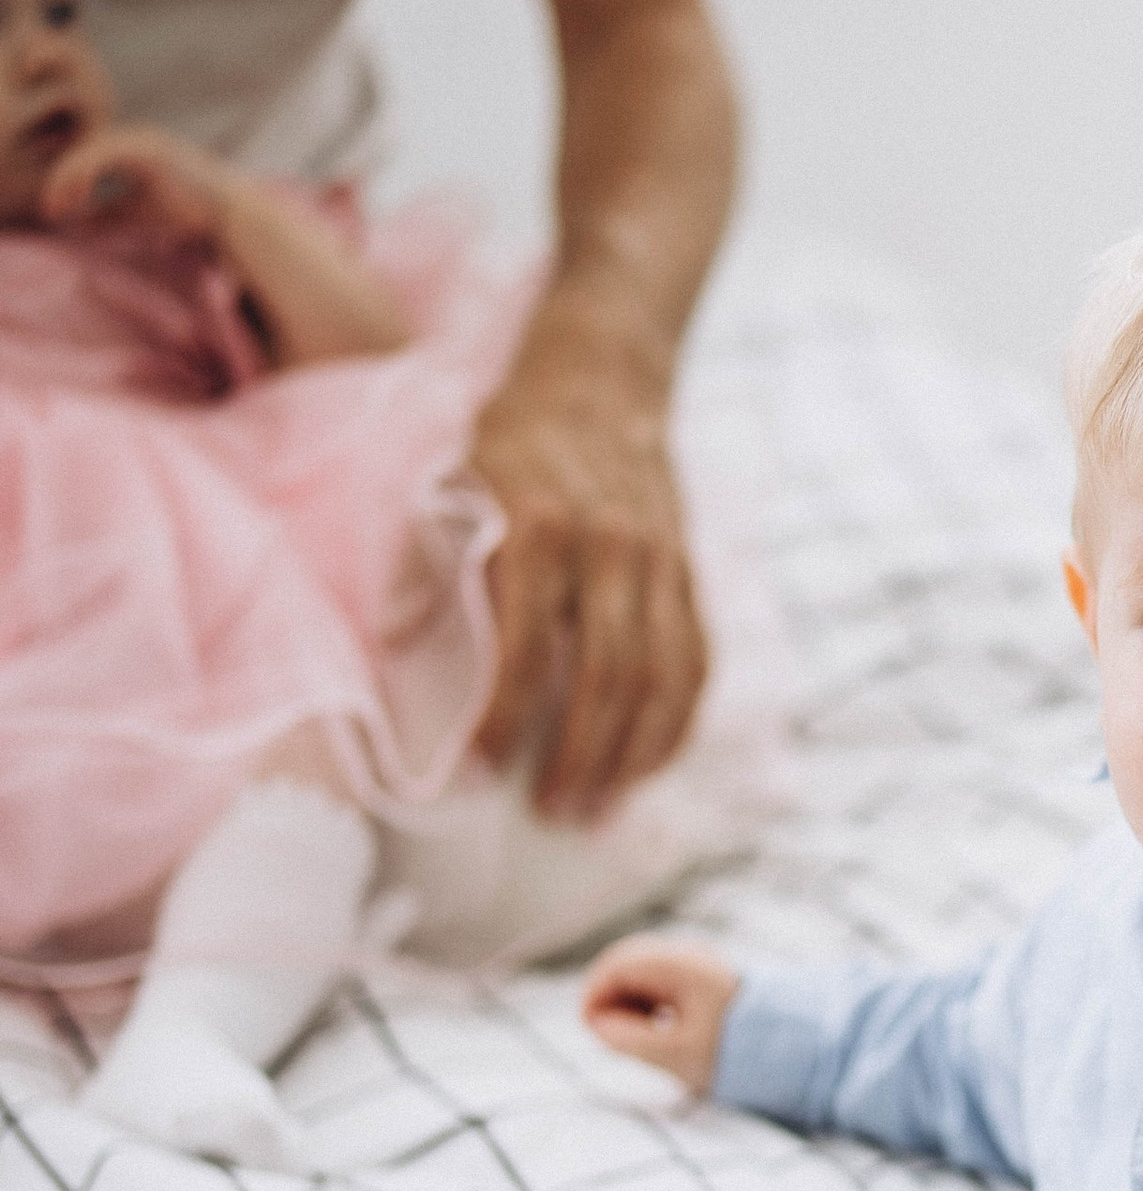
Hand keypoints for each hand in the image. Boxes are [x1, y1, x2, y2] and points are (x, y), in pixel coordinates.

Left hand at [40, 122, 233, 243]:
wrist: (226, 213)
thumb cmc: (189, 215)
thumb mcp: (138, 215)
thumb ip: (108, 214)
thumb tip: (76, 225)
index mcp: (132, 151)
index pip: (87, 161)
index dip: (67, 184)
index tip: (54, 212)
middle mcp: (135, 139)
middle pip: (82, 152)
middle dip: (61, 181)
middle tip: (49, 210)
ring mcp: (142, 139)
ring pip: (88, 151)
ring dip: (68, 177)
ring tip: (58, 205)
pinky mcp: (147, 147)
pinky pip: (103, 154)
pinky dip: (85, 173)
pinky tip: (79, 196)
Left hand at [469, 311, 708, 820]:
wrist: (602, 376)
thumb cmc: (511, 441)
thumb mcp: (452, 484)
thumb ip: (427, 569)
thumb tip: (398, 661)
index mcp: (538, 525)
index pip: (526, 644)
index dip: (502, 716)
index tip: (475, 772)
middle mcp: (608, 546)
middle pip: (606, 674)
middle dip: (578, 755)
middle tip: (549, 814)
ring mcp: (660, 561)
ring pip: (662, 679)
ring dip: (631, 757)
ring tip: (598, 811)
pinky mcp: (690, 573)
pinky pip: (696, 663)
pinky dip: (674, 725)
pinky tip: (646, 768)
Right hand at [582, 934, 739, 1093]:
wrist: (793, 1048)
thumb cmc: (738, 1051)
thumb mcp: (677, 1054)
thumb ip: (629, 1039)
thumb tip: (596, 1024)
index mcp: (681, 966)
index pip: (618, 964)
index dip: (594, 993)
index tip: (589, 1027)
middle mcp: (689, 956)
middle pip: (628, 962)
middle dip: (608, 996)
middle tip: (605, 1034)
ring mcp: (698, 964)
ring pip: (644, 971)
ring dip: (628, 999)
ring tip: (631, 1037)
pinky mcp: (705, 978)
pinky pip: (663, 980)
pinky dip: (648, 1001)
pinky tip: (653, 1029)